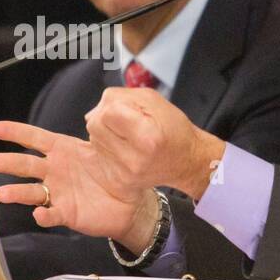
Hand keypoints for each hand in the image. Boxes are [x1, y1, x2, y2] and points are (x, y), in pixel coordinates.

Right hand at [0, 121, 157, 251]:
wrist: (128, 202)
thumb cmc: (114, 170)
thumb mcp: (107, 146)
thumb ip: (100, 133)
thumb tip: (99, 114)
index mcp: (62, 150)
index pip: (34, 138)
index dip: (14, 132)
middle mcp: (54, 171)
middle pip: (24, 164)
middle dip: (2, 163)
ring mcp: (57, 192)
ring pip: (31, 192)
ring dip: (16, 193)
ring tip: (1, 194)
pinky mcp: (65, 213)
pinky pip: (51, 214)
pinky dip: (44, 216)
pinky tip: (38, 215)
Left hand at [85, 87, 225, 199]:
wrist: (186, 161)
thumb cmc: (173, 129)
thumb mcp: (152, 100)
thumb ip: (119, 97)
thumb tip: (94, 111)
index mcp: (147, 137)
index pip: (107, 112)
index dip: (114, 105)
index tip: (129, 110)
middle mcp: (134, 159)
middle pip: (94, 125)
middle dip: (105, 117)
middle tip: (126, 121)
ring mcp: (124, 174)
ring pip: (94, 139)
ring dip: (105, 132)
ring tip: (128, 135)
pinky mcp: (118, 182)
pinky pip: (98, 156)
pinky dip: (107, 147)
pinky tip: (126, 148)